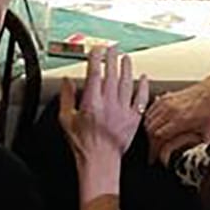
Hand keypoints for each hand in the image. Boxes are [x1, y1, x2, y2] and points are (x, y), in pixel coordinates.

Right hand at [57, 48, 149, 171]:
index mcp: (91, 102)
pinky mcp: (133, 118)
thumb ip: (67, 98)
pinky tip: (143, 78)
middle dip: (112, 58)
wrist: (99, 161)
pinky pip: (141, 99)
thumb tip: (67, 82)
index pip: (94, 73)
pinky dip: (143, 87)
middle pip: (111, 74)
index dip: (96, 58)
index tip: (96, 50)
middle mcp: (108, 103)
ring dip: (126, 68)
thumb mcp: (66, 120)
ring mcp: (122, 110)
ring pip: (126, 83)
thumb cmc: (83, 144)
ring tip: (126, 58)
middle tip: (112, 49)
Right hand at [143, 73, 209, 161]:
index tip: (154, 156)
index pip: (159, 136)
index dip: (154, 148)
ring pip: (148, 119)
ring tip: (151, 140)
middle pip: (151, 128)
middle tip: (152, 150)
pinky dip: (148, 119)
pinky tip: (152, 125)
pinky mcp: (166, 97)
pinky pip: (150, 110)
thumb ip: (201, 145)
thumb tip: (193, 157)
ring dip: (148, 131)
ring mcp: (167, 102)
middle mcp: (171, 110)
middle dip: (150, 142)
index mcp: (181, 120)